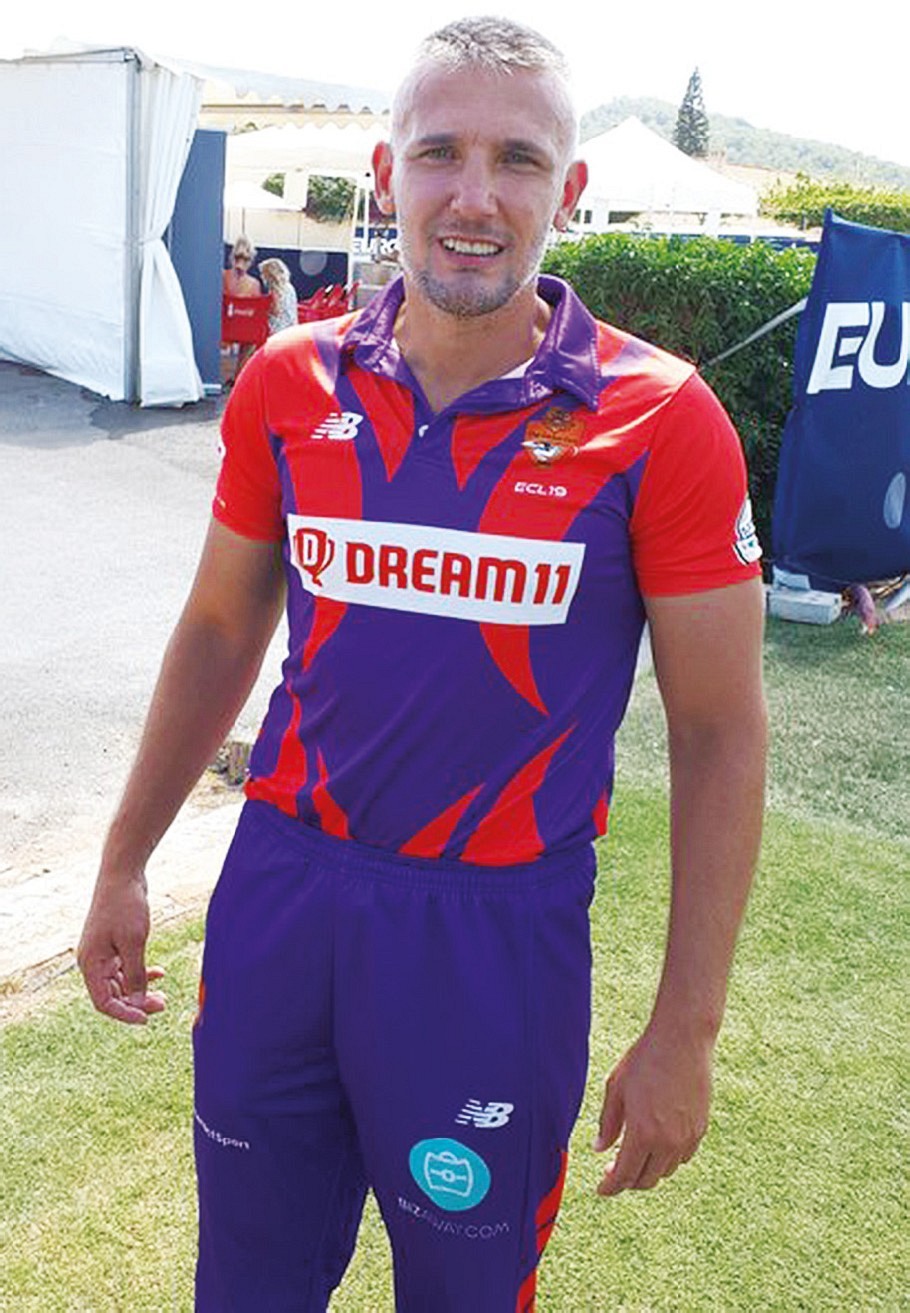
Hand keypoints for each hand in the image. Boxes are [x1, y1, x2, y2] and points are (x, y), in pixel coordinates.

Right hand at [77, 871, 165, 1024]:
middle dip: (136, 1003)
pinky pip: (125, 968)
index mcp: (91, 964)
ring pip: (120, 983)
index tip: (146, 1019)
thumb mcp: (134, 942)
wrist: (122, 875)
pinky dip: (141, 973)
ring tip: (163, 994)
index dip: (124, 1014)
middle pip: (112, 994)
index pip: (103, 1002)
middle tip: (162, 1005)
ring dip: (140, 990)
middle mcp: (93, 961)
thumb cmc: (125, 906)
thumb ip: (135, 974)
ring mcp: (103, 953)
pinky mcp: (113, 944)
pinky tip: (159, 973)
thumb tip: (138, 1003)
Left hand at [594, 1022, 712, 1195]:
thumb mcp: (616, 1088)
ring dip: (648, 1170)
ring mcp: (687, 1137)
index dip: (610, 1187)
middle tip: (613, 1171)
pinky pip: (682, 1157)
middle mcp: (667, 1142)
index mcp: (642, 1133)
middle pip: (646, 1180)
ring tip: (633, 1154)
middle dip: (627, 1181)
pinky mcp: (701, 1129)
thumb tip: (599, 1148)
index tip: (601, 1189)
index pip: (624, 1176)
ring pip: (665, 1171)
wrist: (682, 1040)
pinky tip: (656, 1143)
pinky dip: (667, 1158)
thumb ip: (607, 1123)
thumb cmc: (644, 1059)